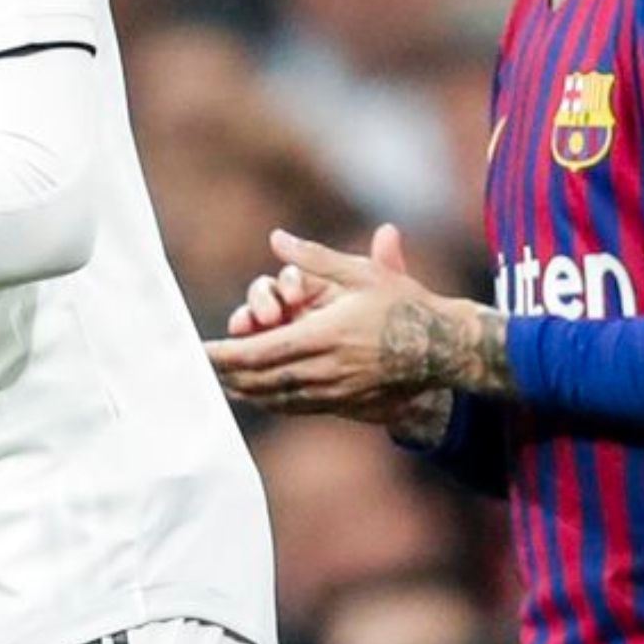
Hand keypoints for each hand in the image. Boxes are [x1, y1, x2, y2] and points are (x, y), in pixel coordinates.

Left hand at [206, 224, 508, 419]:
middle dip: (226, 376)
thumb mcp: (362, 273)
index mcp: (323, 337)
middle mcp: (325, 370)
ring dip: (245, 391)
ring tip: (220, 382)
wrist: (445, 349)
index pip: (260, 352)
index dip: (225, 355)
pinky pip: (298, 407)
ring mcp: (335, 392)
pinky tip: (259, 394)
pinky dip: (272, 400)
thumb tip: (276, 237)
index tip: (199, 351)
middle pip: (260, 381)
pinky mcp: (345, 404)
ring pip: (277, 398)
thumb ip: (314, 258)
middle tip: (198, 370)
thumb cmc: (404, 305)